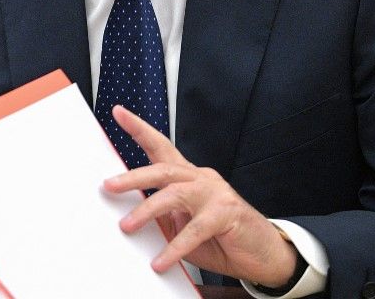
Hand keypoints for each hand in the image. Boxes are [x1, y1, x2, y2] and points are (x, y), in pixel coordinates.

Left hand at [102, 105, 297, 286]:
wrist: (265, 255)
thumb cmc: (222, 239)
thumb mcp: (183, 227)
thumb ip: (163, 219)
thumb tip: (131, 218)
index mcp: (189, 177)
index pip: (161, 146)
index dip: (139, 129)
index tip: (118, 112)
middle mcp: (202, 178)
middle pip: (163, 168)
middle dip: (133, 176)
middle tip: (109, 185)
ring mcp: (216, 193)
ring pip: (175, 193)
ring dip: (147, 209)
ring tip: (127, 226)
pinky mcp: (227, 213)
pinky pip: (195, 229)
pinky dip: (175, 246)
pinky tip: (162, 261)